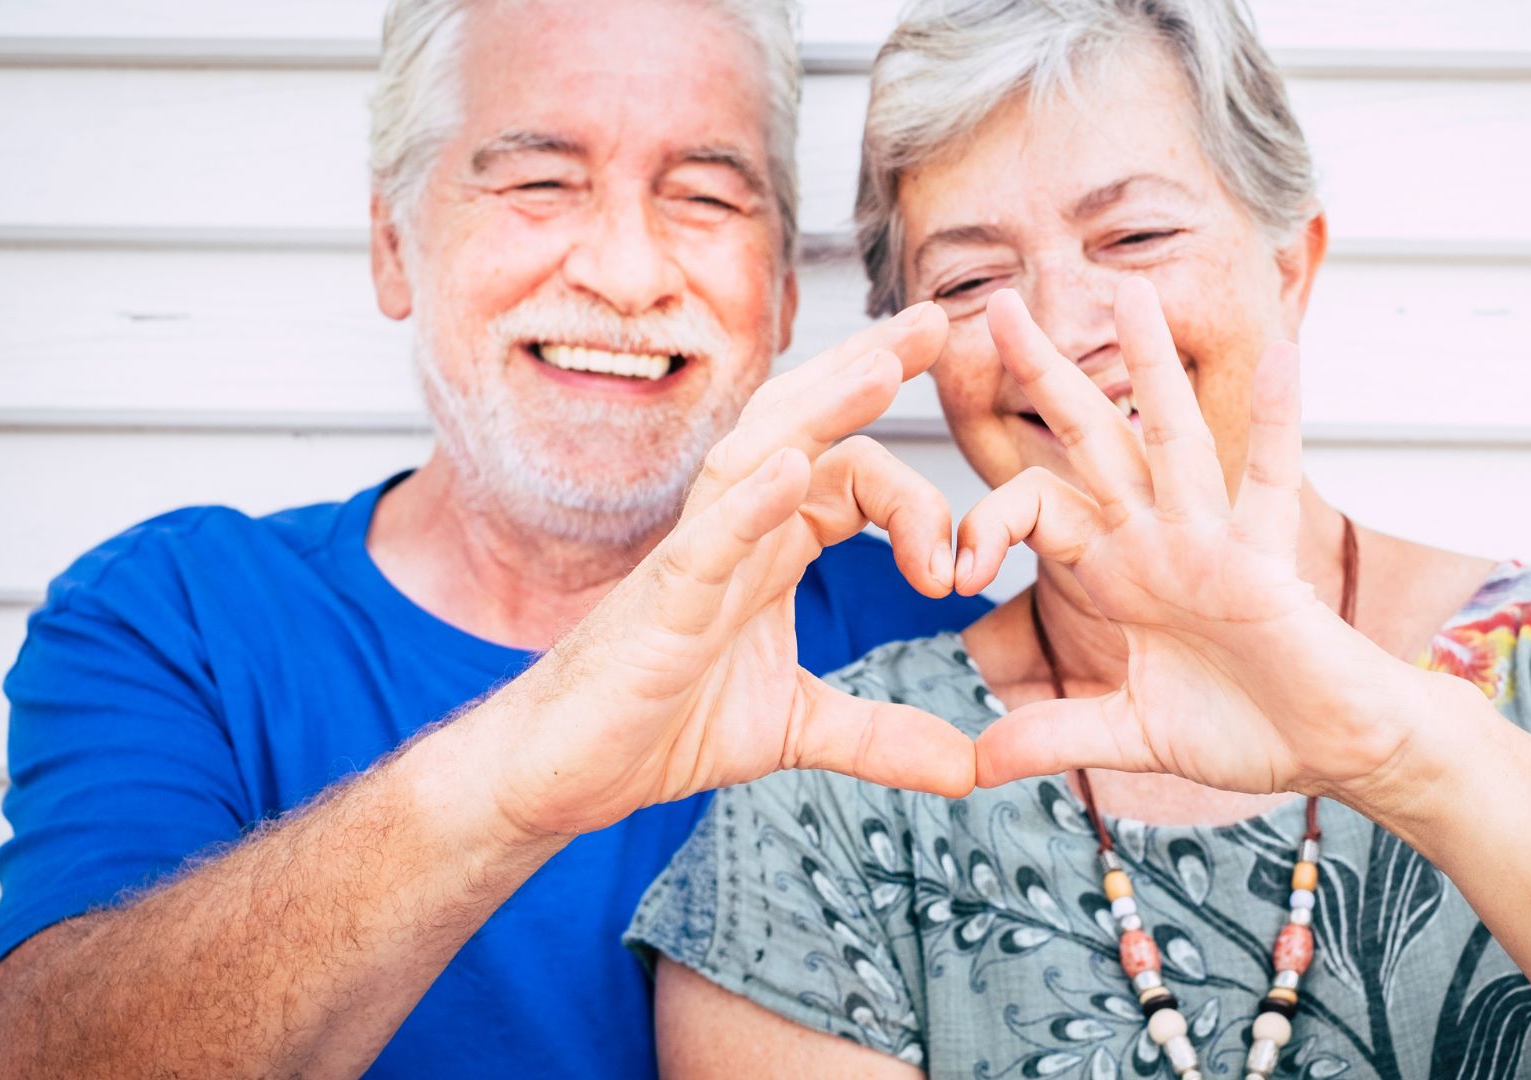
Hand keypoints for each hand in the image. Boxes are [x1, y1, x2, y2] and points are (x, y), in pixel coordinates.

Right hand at [475, 304, 975, 838]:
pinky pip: (708, 538)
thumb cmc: (657, 726)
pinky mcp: (661, 603)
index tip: (957, 573)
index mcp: (771, 547)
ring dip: (823, 409)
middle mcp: (736, 532)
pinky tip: (791, 468)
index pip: (853, 477)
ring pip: (759, 455)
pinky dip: (751, 502)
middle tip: (937, 321)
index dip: (918, 503)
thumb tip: (969, 767)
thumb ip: (884, 736)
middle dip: (870, 369)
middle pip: (807, 426)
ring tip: (882, 366)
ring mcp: (694, 558)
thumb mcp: (797, 729)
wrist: (561, 773)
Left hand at [959, 279, 1443, 798]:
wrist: (1331, 751)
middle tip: (996, 304)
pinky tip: (1283, 358)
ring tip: (1129, 290)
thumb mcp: (1130, 732)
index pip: (1037, 509)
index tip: (953, 574)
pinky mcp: (1263, 564)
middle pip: (1089, 439)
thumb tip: (976, 764)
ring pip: (1172, 438)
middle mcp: (1158, 539)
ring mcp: (1211, 542)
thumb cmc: (1247, 727)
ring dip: (1151, 366)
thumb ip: (1056, 734)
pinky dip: (1279, 423)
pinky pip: (1271, 483)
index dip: (988, 525)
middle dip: (1044, 373)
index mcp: (1120, 570)